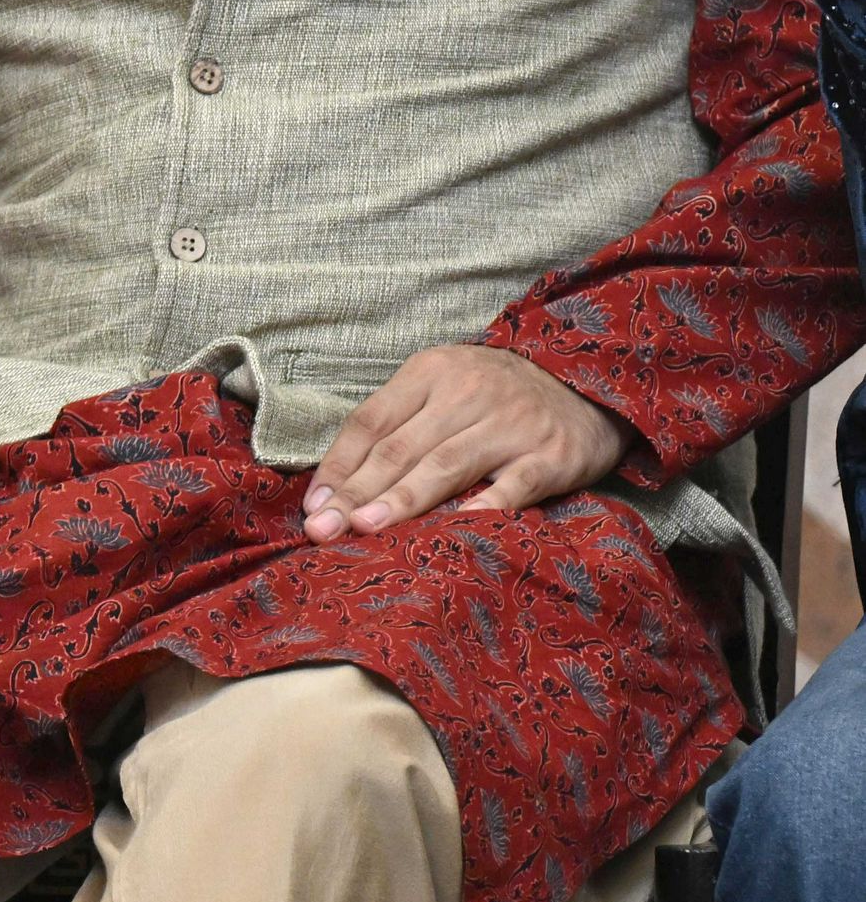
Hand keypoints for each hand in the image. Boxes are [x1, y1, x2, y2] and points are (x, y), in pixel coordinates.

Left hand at [303, 345, 629, 540]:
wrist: (589, 385)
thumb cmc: (496, 397)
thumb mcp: (443, 389)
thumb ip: (397, 426)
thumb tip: (336, 485)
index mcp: (430, 372)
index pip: (370, 421)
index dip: (338, 466)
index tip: (312, 505)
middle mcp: (468, 392)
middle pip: (401, 447)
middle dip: (357, 492)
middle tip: (323, 529)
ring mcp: (512, 423)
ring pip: (446, 465)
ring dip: (403, 500)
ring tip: (366, 528)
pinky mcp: (553, 454)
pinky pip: (514, 484)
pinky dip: (484, 506)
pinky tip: (455, 529)